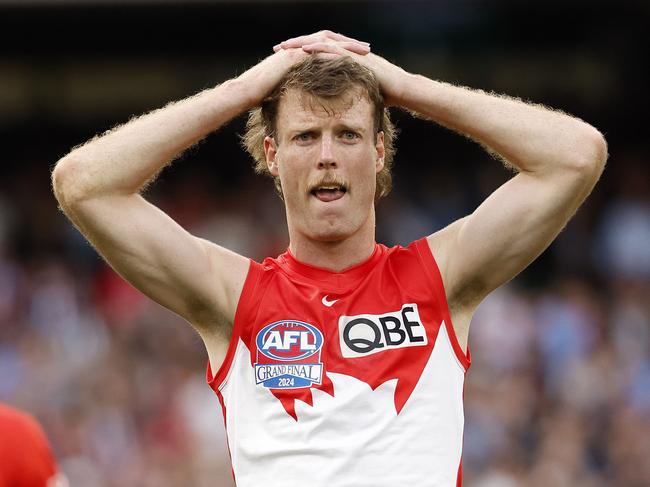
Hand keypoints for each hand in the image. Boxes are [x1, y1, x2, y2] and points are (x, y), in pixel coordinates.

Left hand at [273, 30, 407, 106]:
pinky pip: (336, 48)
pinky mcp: (357, 55)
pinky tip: (306, 50)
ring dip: (303, 43)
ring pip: (323, 42)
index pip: (317, 52)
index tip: (282, 59)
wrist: (402, 90)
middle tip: (277, 49)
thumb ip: (344, 95)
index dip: (299, 54)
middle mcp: (346, 51)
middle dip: (296, 45)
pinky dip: (321, 47)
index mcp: (343, 58)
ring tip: (286, 47)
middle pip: (315, 43)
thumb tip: (332, 109)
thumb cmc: (383, 94)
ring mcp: (352, 51)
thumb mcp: (357, 94)